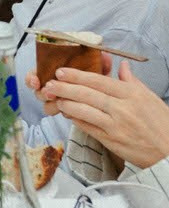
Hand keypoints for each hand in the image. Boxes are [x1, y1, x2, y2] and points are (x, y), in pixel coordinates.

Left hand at [43, 59, 168, 169]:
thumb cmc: (162, 124)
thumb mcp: (150, 98)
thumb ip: (132, 81)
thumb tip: (121, 66)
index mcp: (132, 94)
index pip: (99, 81)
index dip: (77, 75)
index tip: (62, 72)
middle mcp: (122, 109)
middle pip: (87, 94)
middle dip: (65, 88)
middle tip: (50, 84)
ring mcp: (115, 126)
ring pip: (84, 111)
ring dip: (66, 104)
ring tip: (55, 99)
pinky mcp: (111, 141)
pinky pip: (88, 128)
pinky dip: (76, 120)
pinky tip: (68, 114)